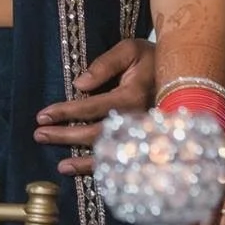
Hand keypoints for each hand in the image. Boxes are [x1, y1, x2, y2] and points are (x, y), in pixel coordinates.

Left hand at [33, 37, 156, 176]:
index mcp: (132, 96)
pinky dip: (103, 170)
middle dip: (66, 136)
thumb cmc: (150, 59)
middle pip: (96, 134)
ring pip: (109, 153)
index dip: (65, 112)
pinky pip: (124, 161)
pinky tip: (86, 174)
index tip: (42, 115)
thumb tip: (79, 84)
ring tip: (60, 166)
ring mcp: (143, 136)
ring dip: (82, 161)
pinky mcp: (147, 144)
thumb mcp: (129, 50)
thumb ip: (104, 65)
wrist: (184, 74)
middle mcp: (138, 120)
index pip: (91, 107)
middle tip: (39, 135)